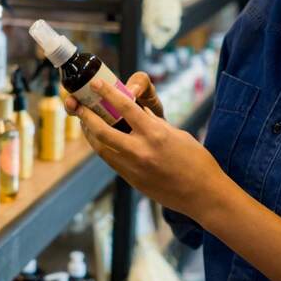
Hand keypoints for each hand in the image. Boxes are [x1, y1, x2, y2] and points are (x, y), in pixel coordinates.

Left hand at [69, 78, 224, 218]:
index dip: (107, 94)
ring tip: (85, 121)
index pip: (126, 108)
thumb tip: (138, 111)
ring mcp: (134, 168)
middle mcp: (141, 151)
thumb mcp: (176, 134)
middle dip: (86, 116)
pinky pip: (110, 160)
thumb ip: (154, 123)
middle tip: (77, 105)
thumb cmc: (196, 161)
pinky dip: (102, 147)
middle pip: (102, 130)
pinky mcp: (132, 181)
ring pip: (101, 147)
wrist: (203, 195)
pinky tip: (100, 140)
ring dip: (90, 133)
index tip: (96, 84)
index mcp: (155, 134)